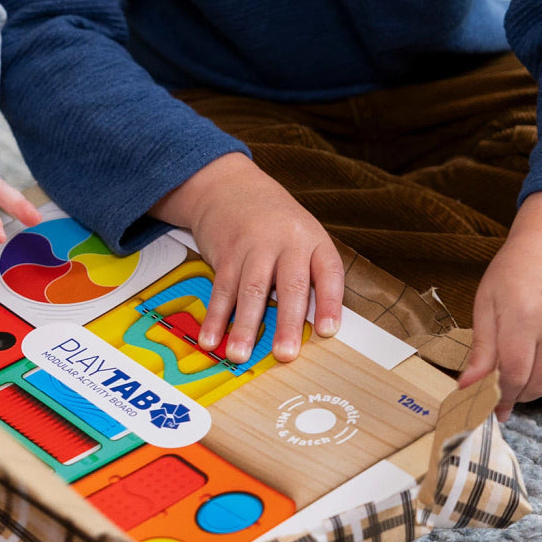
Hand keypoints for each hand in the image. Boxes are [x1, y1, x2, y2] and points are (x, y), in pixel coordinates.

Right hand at [153, 152, 343, 362]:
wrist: (229, 186)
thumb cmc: (274, 222)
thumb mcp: (302, 236)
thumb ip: (309, 275)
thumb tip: (314, 328)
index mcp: (313, 240)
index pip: (329, 273)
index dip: (330, 303)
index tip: (328, 331)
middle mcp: (286, 241)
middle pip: (290, 286)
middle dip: (287, 324)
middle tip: (285, 355)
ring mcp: (253, 246)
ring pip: (251, 290)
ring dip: (244, 326)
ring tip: (240, 355)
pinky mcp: (226, 252)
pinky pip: (221, 288)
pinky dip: (215, 316)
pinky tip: (211, 337)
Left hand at [458, 191, 541, 419]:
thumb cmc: (513, 274)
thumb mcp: (486, 304)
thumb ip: (481, 351)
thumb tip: (467, 390)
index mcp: (525, 315)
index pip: (513, 374)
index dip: (498, 394)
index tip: (486, 404)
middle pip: (538, 384)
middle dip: (517, 394)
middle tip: (503, 390)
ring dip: (537, 386)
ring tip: (522, 367)